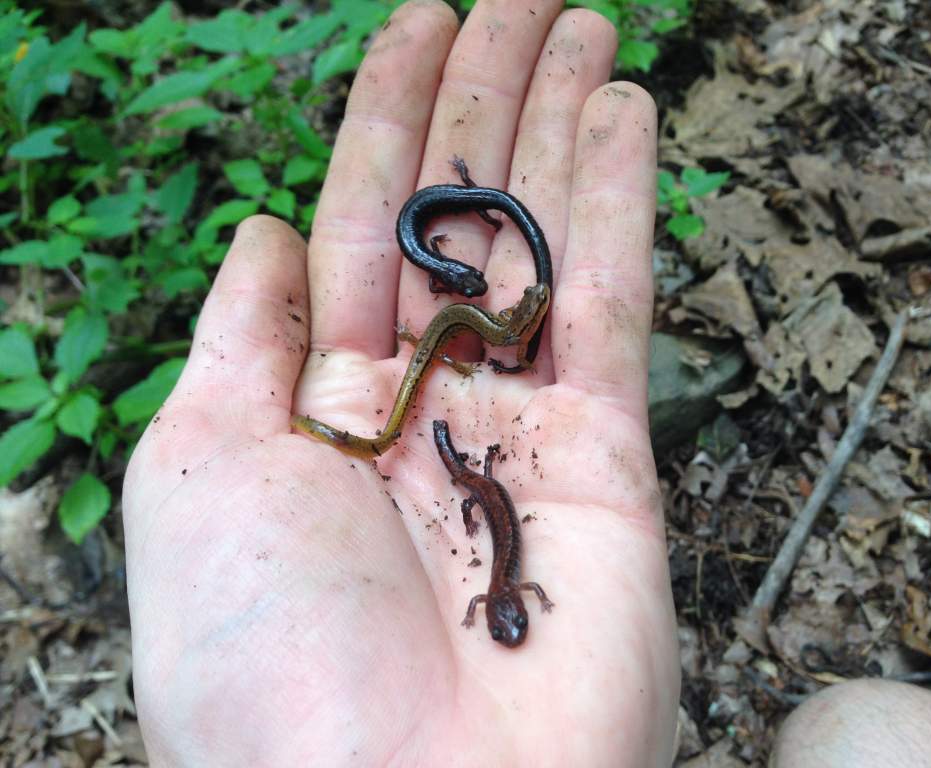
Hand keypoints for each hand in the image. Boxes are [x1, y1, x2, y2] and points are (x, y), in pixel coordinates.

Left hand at [123, 1, 677, 764]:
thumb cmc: (264, 655)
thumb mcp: (202, 468)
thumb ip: (243, 340)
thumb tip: (264, 231)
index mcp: (322, 394)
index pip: (363, 216)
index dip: (390, 111)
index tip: (421, 19)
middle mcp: (426, 396)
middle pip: (463, 212)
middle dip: (488, 96)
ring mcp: (523, 422)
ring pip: (546, 239)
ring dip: (562, 125)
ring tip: (585, 24)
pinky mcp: (609, 458)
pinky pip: (612, 302)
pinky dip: (618, 203)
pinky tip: (624, 114)